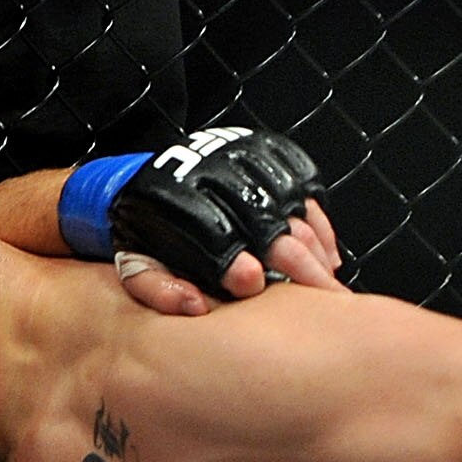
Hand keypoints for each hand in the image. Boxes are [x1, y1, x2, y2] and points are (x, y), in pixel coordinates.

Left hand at [110, 128, 338, 311]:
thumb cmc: (146, 234)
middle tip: (312, 296)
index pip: (214, 233)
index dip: (235, 263)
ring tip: (324, 283)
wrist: (145, 182)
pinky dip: (321, 223)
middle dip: (296, 262)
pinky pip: (305, 186)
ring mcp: (243, 161)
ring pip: (293, 204)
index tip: (255, 285)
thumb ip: (156, 289)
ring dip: (314, 246)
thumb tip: (193, 307)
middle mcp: (212, 173)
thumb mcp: (135, 265)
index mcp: (175, 202)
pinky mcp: (266, 154)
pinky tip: (326, 255)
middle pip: (266, 220)